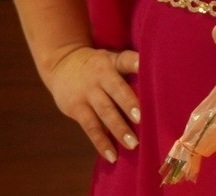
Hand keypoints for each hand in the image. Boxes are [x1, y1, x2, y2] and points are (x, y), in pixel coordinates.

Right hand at [42, 45, 140, 164]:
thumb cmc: (96, 66)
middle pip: (116, 89)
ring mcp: (87, 93)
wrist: (60, 64)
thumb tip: (155, 93)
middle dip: (128, 104)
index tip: (144, 65)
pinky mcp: (76, 108)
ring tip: (132, 144)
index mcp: (111, 62)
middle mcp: (99, 76)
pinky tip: (111, 155)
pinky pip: (90, 127)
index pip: (124, 60)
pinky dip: (101, 142)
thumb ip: (128, 71)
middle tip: (141, 119)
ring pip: (104, 111)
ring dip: (118, 128)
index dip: (134, 62)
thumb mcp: (109, 60)